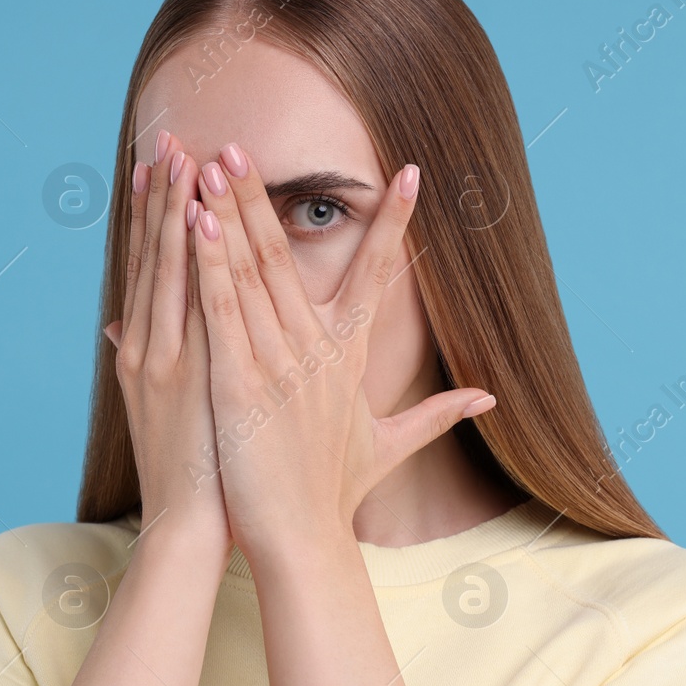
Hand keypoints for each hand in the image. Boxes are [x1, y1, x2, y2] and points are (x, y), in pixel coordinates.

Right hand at [103, 131, 230, 560]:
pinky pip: (188, 303)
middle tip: (165, 137)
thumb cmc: (191, 468)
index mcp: (144, 351)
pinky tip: (196, 217)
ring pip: (166, 269)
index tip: (158, 165)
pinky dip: (190, 258)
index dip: (151, 215)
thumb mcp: (159, 409)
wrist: (189, 524)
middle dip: (158, 195)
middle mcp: (146, 347)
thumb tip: (120, 327)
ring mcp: (163, 358)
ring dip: (171, 210)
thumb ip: (144, 359)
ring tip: (180, 156)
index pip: (149, 269)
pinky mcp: (183, 375)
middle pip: (152, 257)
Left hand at [188, 143, 494, 563]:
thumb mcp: (389, 447)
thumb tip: (487, 399)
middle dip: (266, 197)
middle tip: (245, 143)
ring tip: (214, 162)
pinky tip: (198, 224)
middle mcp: (317, 352)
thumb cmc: (336, 495)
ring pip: (255, 274)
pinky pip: (224, 314)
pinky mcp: (242, 387)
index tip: (410, 173)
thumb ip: (436, 414)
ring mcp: (280, 366)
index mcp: (348, 359)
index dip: (395, 224)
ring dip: (231, 215)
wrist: (305, 542)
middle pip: (293, 258)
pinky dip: (211, 266)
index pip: (377, 276)